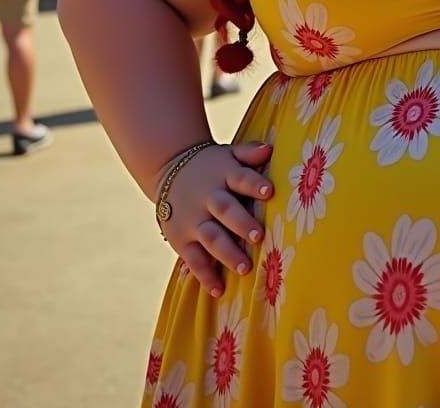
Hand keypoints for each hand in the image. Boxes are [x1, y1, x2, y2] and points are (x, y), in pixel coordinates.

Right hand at [157, 140, 273, 297]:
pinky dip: (205, 275)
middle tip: (259, 236)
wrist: (169, 169)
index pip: (241, 178)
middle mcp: (208, 197)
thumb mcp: (229, 154)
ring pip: (211, 238)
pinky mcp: (182, 239)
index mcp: (224, 174)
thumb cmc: (212, 165)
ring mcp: (194, 220)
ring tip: (245, 268)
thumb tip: (269, 149)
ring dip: (227, 253)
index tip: (269, 191)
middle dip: (242, 223)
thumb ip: (249, 152)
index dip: (254, 184)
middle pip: (225, 210)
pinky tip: (219, 290)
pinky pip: (194, 259)